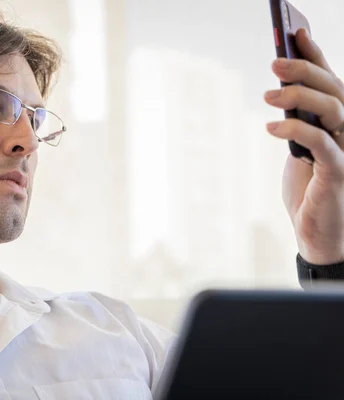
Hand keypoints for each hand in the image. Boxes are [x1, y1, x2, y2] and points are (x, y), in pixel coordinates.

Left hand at [264, 28, 343, 264]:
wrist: (317, 232)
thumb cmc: (308, 188)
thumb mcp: (298, 148)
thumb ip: (296, 120)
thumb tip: (279, 88)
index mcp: (339, 124)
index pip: (331, 82)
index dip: (316, 55)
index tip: (295, 31)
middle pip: (335, 90)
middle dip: (305, 70)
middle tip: (275, 62)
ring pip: (335, 110)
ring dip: (301, 97)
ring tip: (268, 95)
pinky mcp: (340, 172)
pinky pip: (323, 143)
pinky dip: (297, 130)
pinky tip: (272, 127)